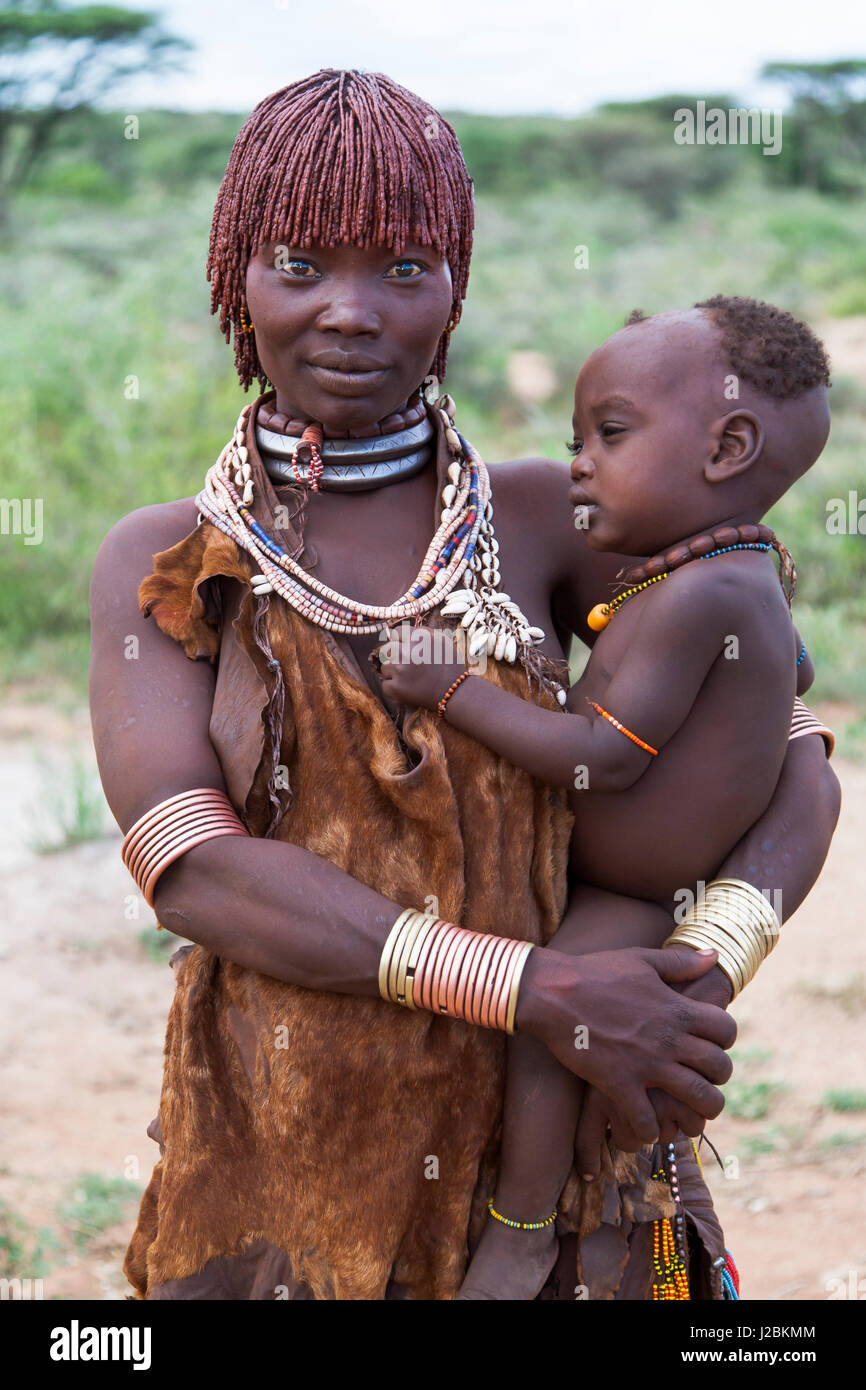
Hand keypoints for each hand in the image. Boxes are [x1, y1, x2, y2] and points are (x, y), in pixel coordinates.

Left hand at [378, 621, 466, 709]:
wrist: (455, 692)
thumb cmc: (449, 665)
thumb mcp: (441, 640)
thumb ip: (422, 632)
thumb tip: (403, 631)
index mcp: (417, 638)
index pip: (397, 633)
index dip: (401, 641)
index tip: (405, 648)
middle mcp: (406, 652)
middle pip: (388, 650)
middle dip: (396, 657)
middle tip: (409, 666)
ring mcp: (399, 670)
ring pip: (385, 667)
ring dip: (394, 672)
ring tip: (411, 678)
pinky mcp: (396, 688)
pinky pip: (385, 684)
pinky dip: (394, 688)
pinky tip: (407, 688)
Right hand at [516, 944, 735, 1145]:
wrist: (553, 993)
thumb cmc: (596, 972)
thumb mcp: (642, 960)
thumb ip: (681, 962)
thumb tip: (715, 955)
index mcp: (677, 1008)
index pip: (727, 1030)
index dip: (725, 1039)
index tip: (710, 1043)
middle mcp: (669, 1039)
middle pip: (720, 1069)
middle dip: (718, 1078)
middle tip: (703, 1080)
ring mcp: (646, 1065)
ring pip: (698, 1099)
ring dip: (699, 1111)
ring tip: (688, 1113)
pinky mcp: (619, 1084)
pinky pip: (647, 1120)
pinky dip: (650, 1129)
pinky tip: (645, 1124)